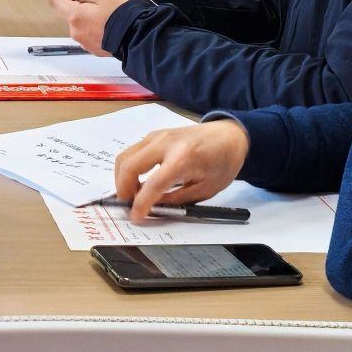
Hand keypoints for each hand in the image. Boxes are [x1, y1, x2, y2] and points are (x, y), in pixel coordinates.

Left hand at [48, 0, 134, 53]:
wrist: (140, 36)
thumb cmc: (123, 14)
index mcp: (75, 16)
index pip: (55, 2)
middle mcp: (76, 32)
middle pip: (68, 13)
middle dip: (76, 4)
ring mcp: (85, 43)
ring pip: (79, 24)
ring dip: (86, 16)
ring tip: (105, 10)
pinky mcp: (94, 49)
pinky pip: (89, 34)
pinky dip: (94, 27)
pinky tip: (108, 22)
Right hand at [113, 123, 250, 222]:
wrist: (229, 136)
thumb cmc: (222, 163)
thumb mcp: (205, 189)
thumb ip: (176, 200)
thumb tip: (151, 208)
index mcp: (184, 158)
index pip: (153, 184)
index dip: (140, 204)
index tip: (135, 217)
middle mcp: (166, 143)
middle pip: (129, 166)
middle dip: (123, 189)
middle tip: (129, 205)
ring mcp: (157, 136)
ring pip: (125, 157)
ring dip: (123, 179)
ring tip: (133, 194)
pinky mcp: (154, 135)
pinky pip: (131, 152)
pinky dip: (128, 169)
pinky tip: (138, 181)